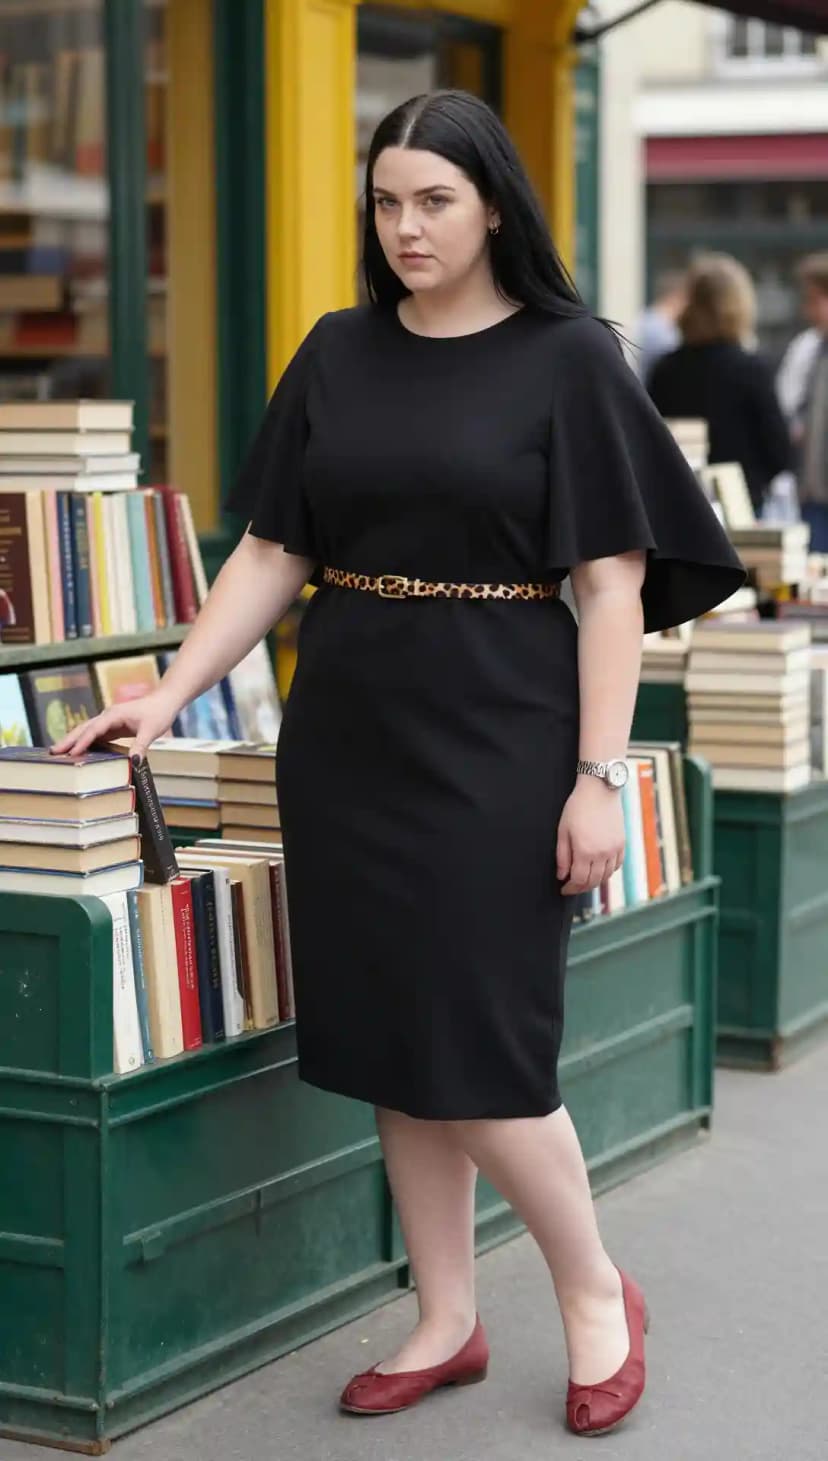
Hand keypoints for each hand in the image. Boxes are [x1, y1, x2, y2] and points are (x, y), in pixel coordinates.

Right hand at [50, 690, 177, 760]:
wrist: (165, 701)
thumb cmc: (159, 713)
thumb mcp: (151, 731)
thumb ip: (141, 746)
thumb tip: (133, 762)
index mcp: (114, 715)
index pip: (94, 730)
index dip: (82, 742)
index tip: (72, 753)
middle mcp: (108, 716)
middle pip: (84, 728)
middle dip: (69, 740)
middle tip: (53, 752)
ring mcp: (109, 721)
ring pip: (87, 731)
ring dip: (74, 741)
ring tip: (59, 753)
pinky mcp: (113, 726)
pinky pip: (96, 735)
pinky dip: (86, 743)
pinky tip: (79, 752)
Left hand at [556, 777, 624, 895]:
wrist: (599, 790)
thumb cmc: (577, 807)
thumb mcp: (563, 831)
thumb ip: (562, 856)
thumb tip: (562, 876)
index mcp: (585, 851)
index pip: (579, 880)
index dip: (570, 888)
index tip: (564, 889)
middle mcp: (602, 854)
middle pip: (593, 881)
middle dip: (581, 888)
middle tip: (572, 887)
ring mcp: (614, 849)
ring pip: (606, 876)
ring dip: (595, 882)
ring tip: (584, 880)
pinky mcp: (622, 844)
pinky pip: (616, 866)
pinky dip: (608, 872)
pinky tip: (600, 870)